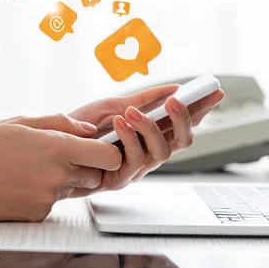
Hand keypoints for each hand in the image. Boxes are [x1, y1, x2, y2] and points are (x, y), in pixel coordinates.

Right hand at [0, 114, 121, 221]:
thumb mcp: (22, 122)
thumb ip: (62, 124)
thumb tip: (90, 130)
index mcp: (58, 148)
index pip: (108, 156)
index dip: (109, 152)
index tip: (99, 149)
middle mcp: (57, 176)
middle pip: (94, 175)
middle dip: (84, 166)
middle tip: (58, 157)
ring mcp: (47, 199)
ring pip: (72, 190)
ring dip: (62, 180)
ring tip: (31, 169)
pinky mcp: (36, 216)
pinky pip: (52, 204)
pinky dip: (42, 195)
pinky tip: (19, 184)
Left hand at [67, 85, 223, 196]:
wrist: (54, 144)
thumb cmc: (84, 125)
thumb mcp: (115, 105)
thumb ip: (144, 99)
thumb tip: (174, 88)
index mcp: (152, 134)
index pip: (183, 122)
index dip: (201, 110)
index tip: (215, 93)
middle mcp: (150, 152)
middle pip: (183, 142)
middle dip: (184, 121)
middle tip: (178, 101)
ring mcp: (137, 167)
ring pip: (162, 153)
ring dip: (150, 129)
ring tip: (133, 112)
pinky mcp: (120, 179)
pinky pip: (134, 161)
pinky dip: (129, 138)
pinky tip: (119, 122)